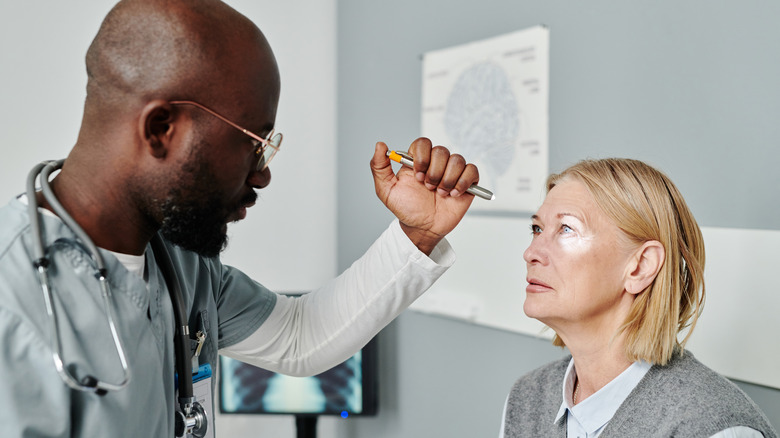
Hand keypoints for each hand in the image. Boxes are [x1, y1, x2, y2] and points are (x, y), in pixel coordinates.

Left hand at [370, 137, 478, 253]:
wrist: (422, 228)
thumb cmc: (406, 209)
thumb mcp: (386, 190)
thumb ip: (379, 167)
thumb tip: (380, 145)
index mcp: (418, 161)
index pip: (423, 143)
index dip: (422, 157)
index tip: (417, 175)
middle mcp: (436, 163)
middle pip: (441, 151)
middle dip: (434, 172)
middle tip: (428, 188)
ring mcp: (452, 172)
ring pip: (457, 160)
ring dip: (447, 179)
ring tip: (440, 194)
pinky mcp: (466, 182)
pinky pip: (472, 171)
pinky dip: (463, 182)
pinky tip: (453, 194)